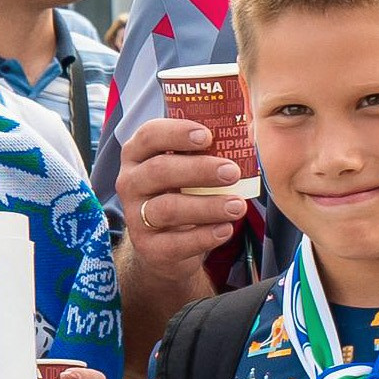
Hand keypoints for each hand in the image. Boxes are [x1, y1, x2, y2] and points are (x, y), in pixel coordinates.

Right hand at [118, 113, 250, 280]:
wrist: (163, 244)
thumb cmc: (181, 192)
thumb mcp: (186, 167)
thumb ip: (205, 150)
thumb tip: (248, 131)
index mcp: (138, 154)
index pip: (150, 135)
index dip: (177, 133)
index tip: (208, 136)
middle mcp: (130, 182)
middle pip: (159, 170)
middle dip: (199, 170)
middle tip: (232, 172)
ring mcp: (135, 216)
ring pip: (168, 208)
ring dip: (207, 206)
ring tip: (238, 206)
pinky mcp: (148, 247)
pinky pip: (175, 243)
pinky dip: (203, 236)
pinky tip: (225, 229)